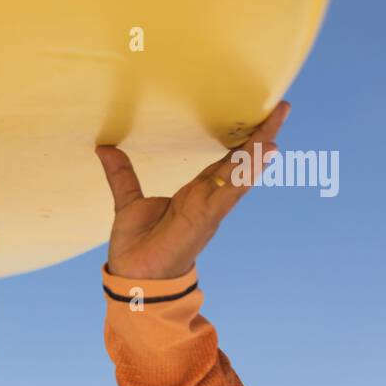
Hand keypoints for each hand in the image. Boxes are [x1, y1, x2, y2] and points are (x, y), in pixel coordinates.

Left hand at [94, 100, 290, 278]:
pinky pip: (229, 191)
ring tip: (278, 120)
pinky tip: (262, 153)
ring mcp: (210, 207)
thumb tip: (104, 149)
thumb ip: (122, 175)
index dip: (242, 141)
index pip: (225, 161)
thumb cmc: (137, 246)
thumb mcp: (128, 202)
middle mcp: (208, 198)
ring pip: (240, 172)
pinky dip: (245, 172)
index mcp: (196, 194)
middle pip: (240, 162)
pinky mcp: (205, 217)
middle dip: (262, 136)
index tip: (258, 118)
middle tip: (282, 108)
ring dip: (260, 148)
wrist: (134, 277)